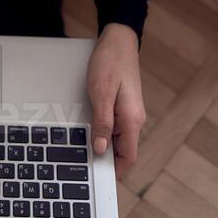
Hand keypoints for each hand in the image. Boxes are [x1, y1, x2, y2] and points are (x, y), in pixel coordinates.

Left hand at [86, 23, 145, 178]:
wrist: (118, 40)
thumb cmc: (110, 62)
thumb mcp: (101, 93)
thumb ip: (103, 122)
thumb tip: (102, 150)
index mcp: (132, 119)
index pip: (128, 157)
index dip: (115, 171)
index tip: (98, 177)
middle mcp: (134, 118)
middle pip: (123, 150)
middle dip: (106, 159)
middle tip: (84, 163)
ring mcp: (129, 112)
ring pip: (117, 139)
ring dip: (103, 144)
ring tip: (83, 146)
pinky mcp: (123, 105)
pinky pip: (114, 126)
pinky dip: (103, 131)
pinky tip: (89, 128)